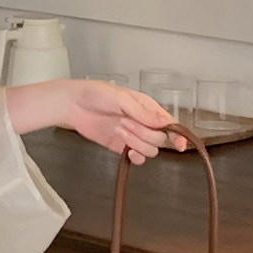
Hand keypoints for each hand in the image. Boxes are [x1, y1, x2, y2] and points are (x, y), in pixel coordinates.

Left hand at [62, 80, 188, 163]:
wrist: (72, 105)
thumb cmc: (95, 94)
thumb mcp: (121, 98)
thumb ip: (142, 112)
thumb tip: (164, 123)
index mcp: (147, 108)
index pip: (169, 123)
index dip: (177, 134)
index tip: (179, 144)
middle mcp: (143, 123)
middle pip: (160, 139)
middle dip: (144, 133)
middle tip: (125, 123)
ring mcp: (133, 135)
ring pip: (150, 150)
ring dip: (136, 142)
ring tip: (119, 130)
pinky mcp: (121, 146)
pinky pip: (138, 158)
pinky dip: (136, 158)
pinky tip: (127, 151)